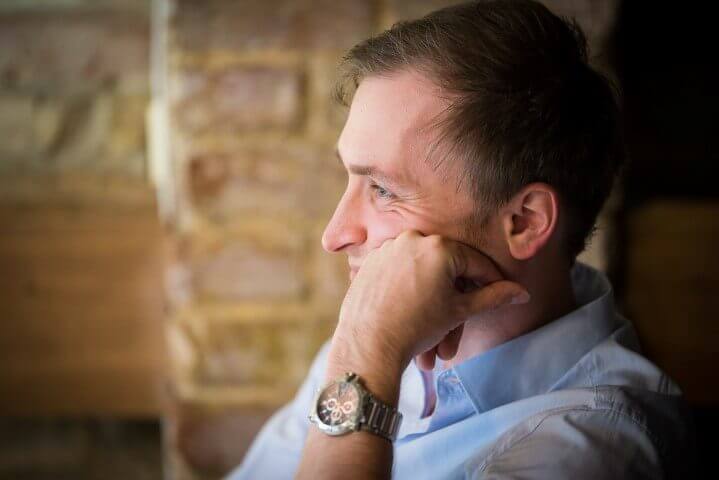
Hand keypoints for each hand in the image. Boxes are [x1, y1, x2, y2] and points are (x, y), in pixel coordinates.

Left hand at [329, 230, 529, 385]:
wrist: (367, 345)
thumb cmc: (416, 327)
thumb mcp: (460, 311)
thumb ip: (493, 297)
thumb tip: (522, 293)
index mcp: (439, 246)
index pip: (476, 263)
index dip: (493, 282)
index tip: (503, 296)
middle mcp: (413, 239)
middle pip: (447, 271)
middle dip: (455, 306)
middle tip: (461, 330)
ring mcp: (388, 249)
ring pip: (422, 276)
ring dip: (432, 308)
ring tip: (433, 344)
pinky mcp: (371, 262)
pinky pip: (400, 275)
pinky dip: (410, 296)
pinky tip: (412, 320)